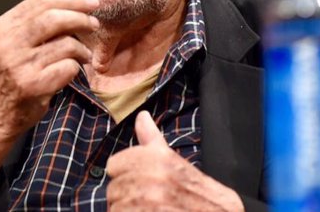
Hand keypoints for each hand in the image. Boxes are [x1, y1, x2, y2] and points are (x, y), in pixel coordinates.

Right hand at [0, 0, 99, 206]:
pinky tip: (75, 70)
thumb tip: (76, 5)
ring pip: (65, 44)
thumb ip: (35, 23)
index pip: (42, 1)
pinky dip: (76, 67)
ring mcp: (20, 65)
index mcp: (4, 26)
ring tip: (84, 54)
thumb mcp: (13, 41)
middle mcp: (9, 43)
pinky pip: (68, 67)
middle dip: (80, 17)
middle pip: (54, 18)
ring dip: (82, 48)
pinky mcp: (33, 85)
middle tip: (94, 23)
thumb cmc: (11, 73)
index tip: (91, 2)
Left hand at [106, 111, 243, 211]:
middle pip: (113, 189)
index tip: (140, 183)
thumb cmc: (206, 200)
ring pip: (116, 207)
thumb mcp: (181, 165)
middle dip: (127, 199)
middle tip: (150, 204)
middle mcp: (155, 178)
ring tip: (153, 210)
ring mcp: (151, 202)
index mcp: (160, 158)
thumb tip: (141, 117)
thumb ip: (154, 141)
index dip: (126, 176)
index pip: (114, 164)